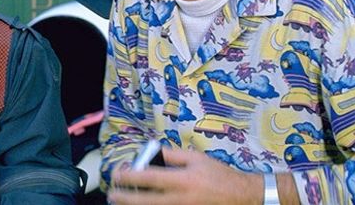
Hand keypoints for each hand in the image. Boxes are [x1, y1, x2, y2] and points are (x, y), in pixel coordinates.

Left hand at [108, 147, 262, 204]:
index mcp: (183, 179)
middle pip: (146, 201)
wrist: (242, 196)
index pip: (150, 178)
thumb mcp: (195, 158)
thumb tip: (150, 153)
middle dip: (126, 198)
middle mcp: (181, 198)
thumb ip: (172, 155)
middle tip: (112, 194)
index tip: (118, 174)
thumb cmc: (218, 174)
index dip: (131, 176)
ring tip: (121, 202)